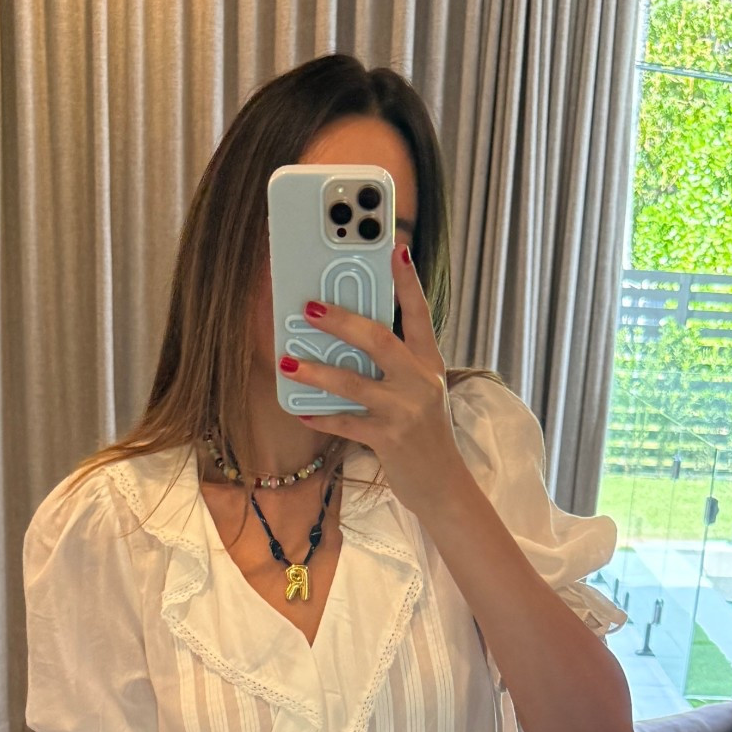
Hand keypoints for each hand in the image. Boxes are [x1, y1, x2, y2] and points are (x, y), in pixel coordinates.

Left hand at [281, 244, 466, 513]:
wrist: (444, 484)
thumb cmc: (425, 432)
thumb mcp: (421, 390)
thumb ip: (395, 363)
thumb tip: (349, 341)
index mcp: (429, 362)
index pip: (420, 313)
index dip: (407, 280)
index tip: (395, 247)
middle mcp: (420, 381)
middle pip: (378, 340)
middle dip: (341, 321)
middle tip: (309, 308)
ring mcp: (405, 411)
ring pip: (353, 383)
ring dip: (316, 372)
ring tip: (287, 362)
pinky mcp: (389, 439)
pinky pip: (346, 424)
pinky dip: (321, 417)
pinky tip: (300, 411)